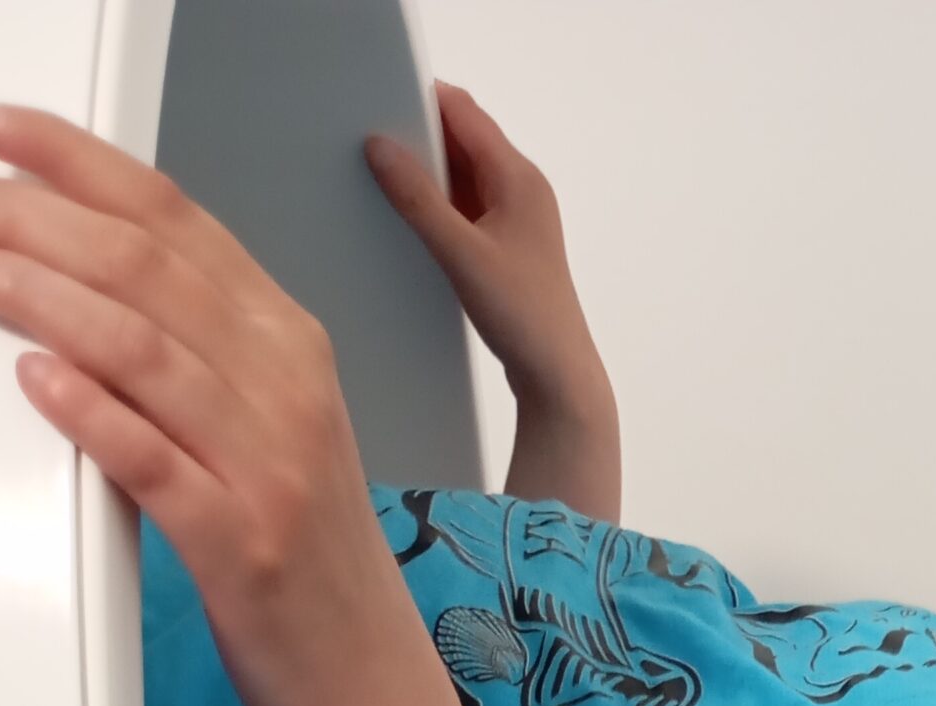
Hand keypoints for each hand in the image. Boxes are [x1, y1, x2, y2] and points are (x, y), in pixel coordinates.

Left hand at [0, 99, 433, 705]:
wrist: (364, 679)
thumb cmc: (305, 559)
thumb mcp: (268, 424)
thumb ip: (198, 346)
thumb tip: (86, 271)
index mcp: (290, 345)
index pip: (173, 216)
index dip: (72, 159)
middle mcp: (288, 391)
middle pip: (147, 266)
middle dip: (33, 219)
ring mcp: (270, 468)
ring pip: (144, 348)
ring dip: (41, 298)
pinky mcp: (242, 547)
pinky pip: (154, 462)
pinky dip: (90, 412)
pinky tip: (38, 381)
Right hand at [366, 81, 606, 419]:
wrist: (558, 375)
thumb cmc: (525, 316)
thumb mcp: (460, 254)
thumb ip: (417, 199)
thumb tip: (380, 149)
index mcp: (518, 177)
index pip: (463, 111)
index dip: (420, 99)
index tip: (379, 104)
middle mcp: (522, 188)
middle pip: (462, 138)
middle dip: (420, 137)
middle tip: (376, 148)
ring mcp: (516, 216)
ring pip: (463, 173)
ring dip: (429, 175)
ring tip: (390, 184)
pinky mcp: (508, 243)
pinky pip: (468, 205)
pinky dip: (441, 205)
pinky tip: (415, 220)